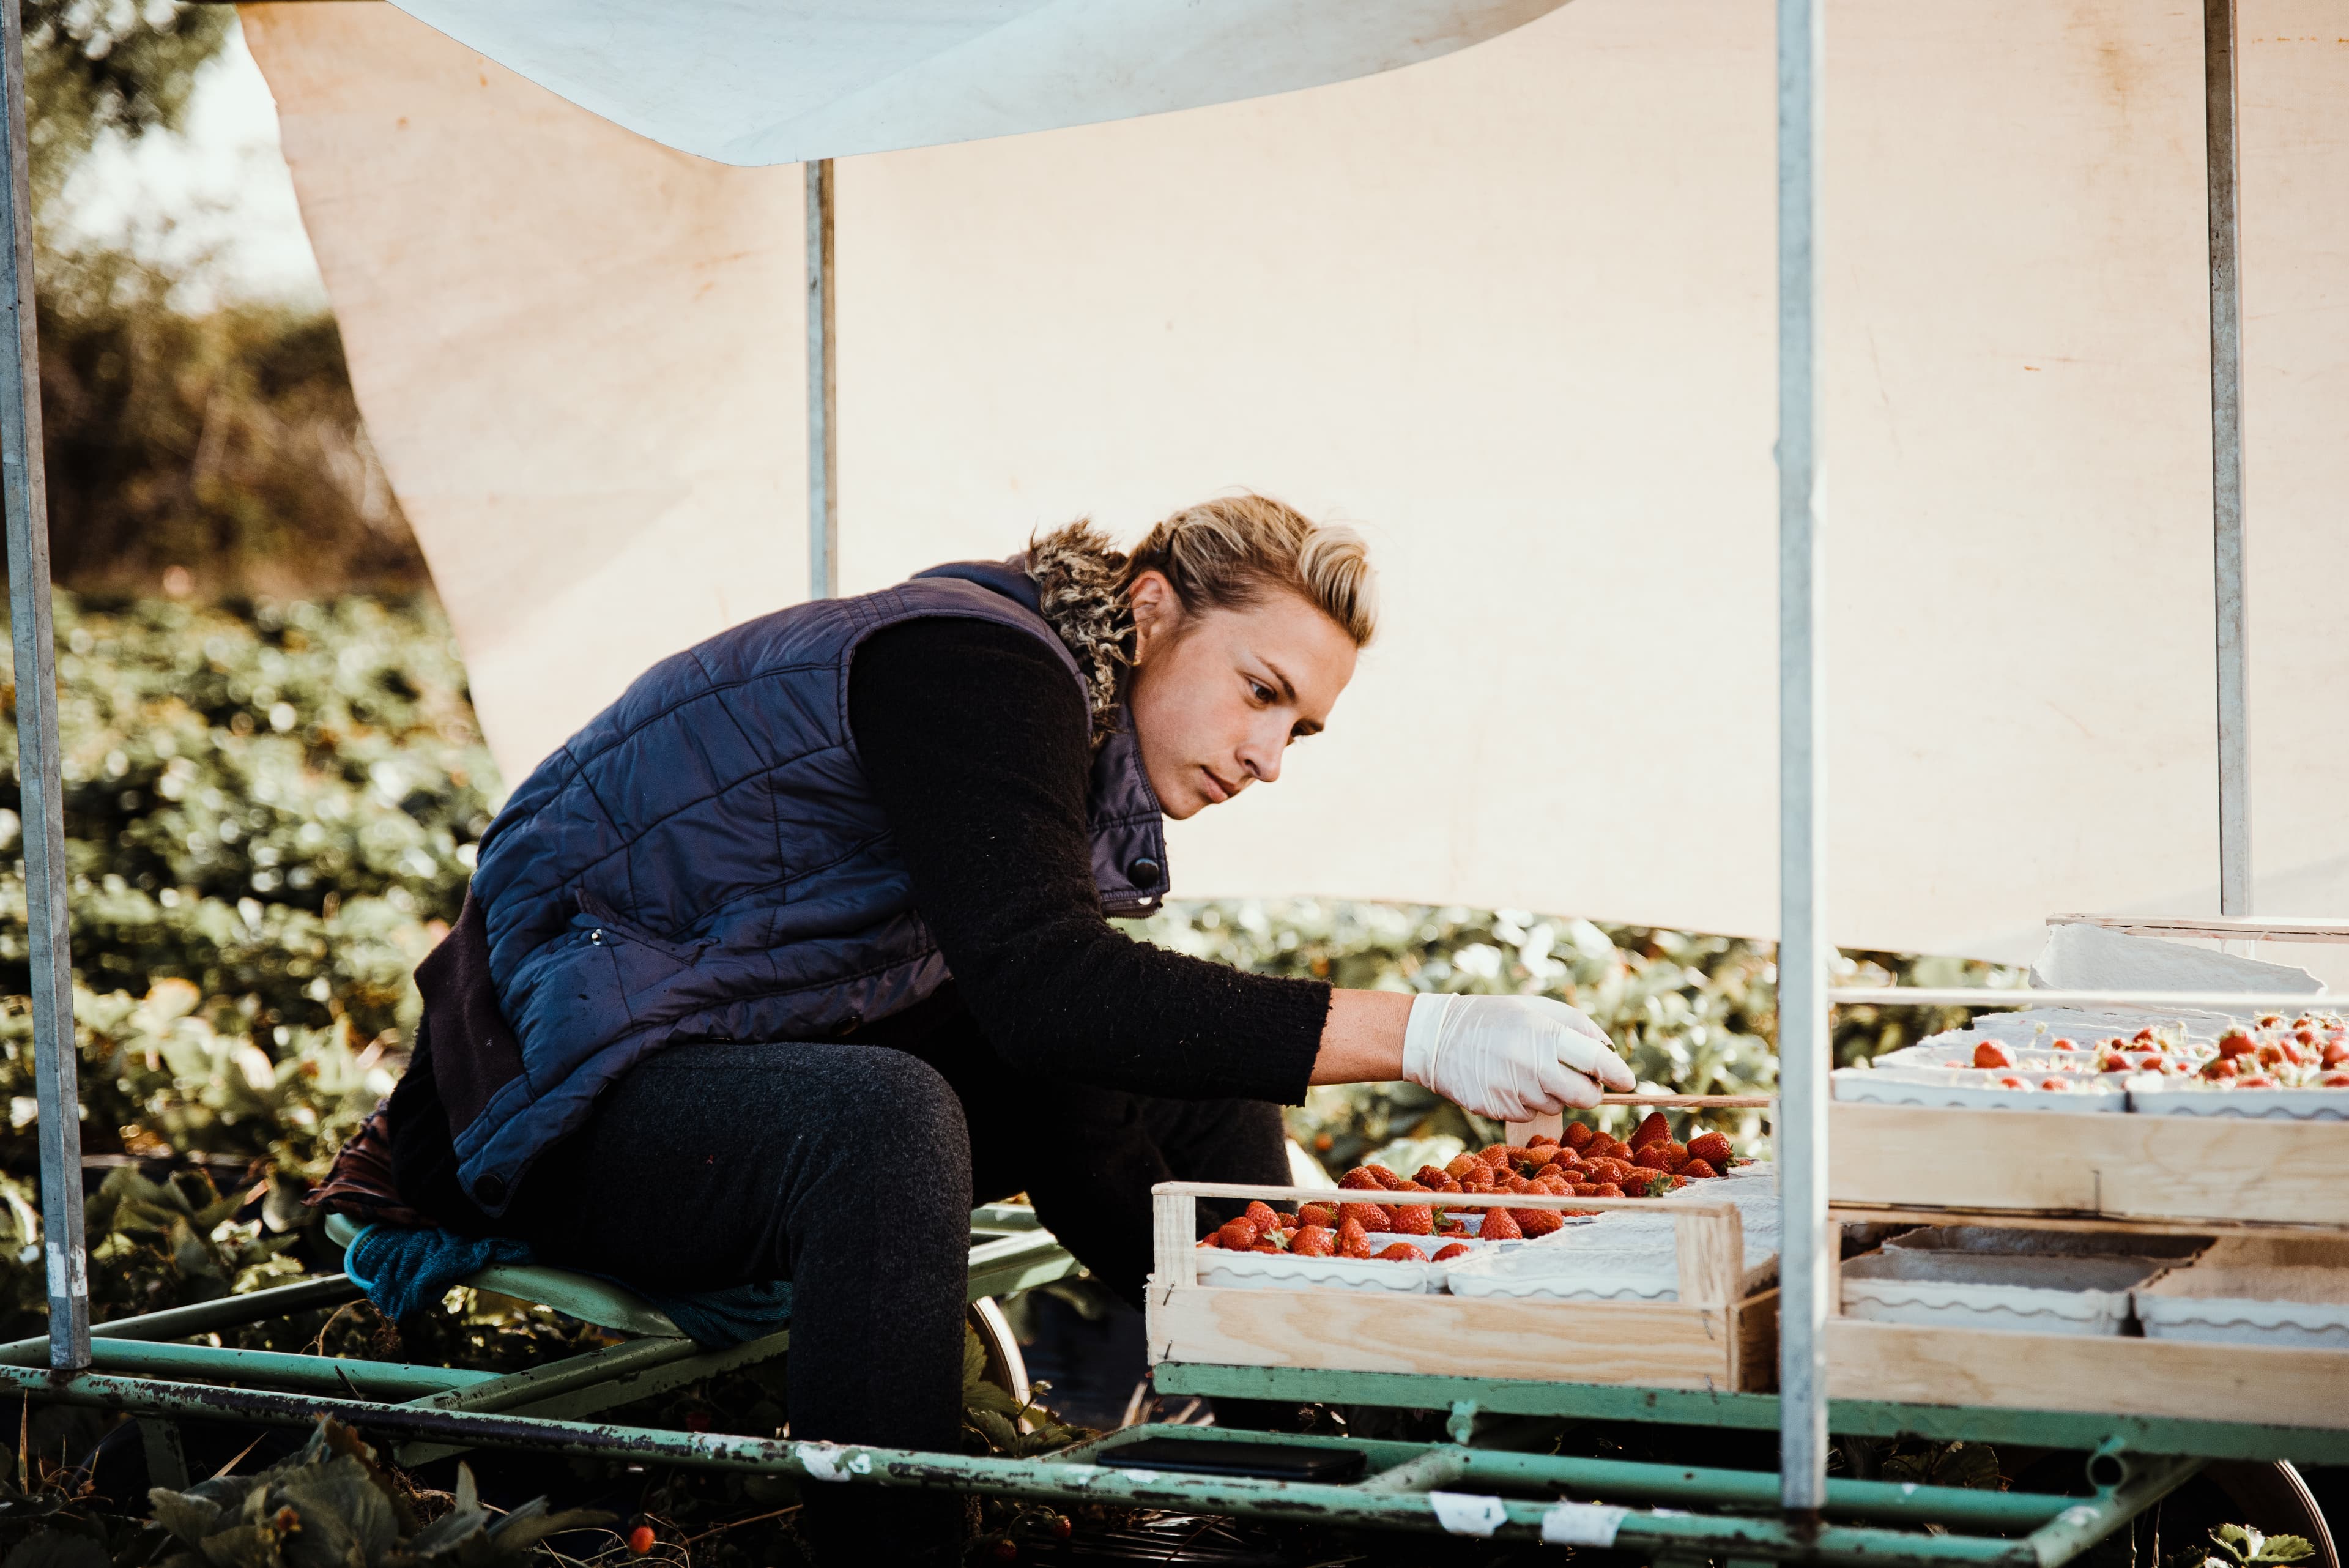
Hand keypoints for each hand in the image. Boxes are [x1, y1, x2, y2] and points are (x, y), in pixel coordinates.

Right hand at [1400, 993, 1634, 1121]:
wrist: (1438, 1038)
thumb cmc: (1494, 1017)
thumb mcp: (1536, 1008)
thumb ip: (1577, 1025)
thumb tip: (1608, 1051)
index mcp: (1544, 1034)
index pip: (1597, 1061)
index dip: (1618, 1074)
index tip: (1627, 1080)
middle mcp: (1532, 1065)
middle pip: (1585, 1096)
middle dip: (1591, 1092)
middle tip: (1583, 1079)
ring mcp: (1515, 1090)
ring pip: (1557, 1106)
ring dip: (1555, 1094)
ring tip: (1531, 1070)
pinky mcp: (1499, 1109)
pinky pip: (1531, 1114)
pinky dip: (1529, 1102)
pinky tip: (1511, 1081)